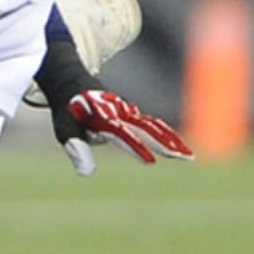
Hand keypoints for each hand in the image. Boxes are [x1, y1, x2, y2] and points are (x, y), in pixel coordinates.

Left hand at [59, 89, 194, 175]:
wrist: (70, 81)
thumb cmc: (68, 111)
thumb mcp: (65, 130)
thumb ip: (76, 149)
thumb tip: (85, 172)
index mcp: (103, 119)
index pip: (122, 135)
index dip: (135, 147)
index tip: (150, 161)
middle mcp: (119, 114)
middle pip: (146, 128)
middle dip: (165, 142)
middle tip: (185, 157)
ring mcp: (126, 112)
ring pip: (152, 125)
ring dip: (170, 139)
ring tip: (187, 155)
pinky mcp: (129, 114)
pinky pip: (150, 123)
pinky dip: (163, 132)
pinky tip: (174, 143)